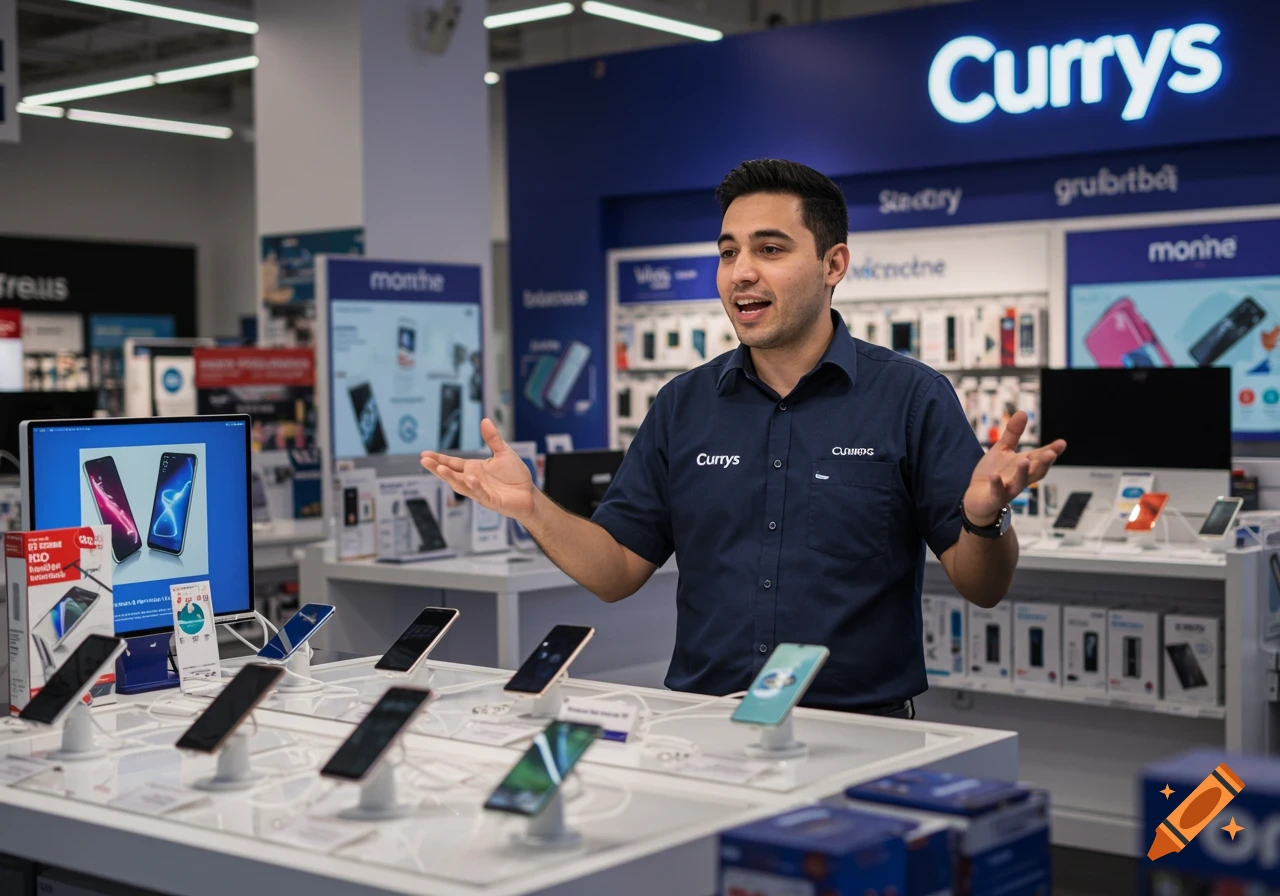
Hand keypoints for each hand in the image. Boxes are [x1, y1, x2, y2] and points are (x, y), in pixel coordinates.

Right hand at [420, 418, 536, 521]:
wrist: (529, 494)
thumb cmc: (515, 475)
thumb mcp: (503, 453)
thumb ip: (492, 439)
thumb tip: (484, 420)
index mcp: (473, 469)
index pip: (452, 463)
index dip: (438, 459)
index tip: (424, 454)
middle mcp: (473, 480)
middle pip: (451, 474)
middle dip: (437, 468)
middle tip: (424, 461)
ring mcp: (480, 491)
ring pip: (461, 486)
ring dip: (451, 477)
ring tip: (439, 468)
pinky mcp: (491, 500)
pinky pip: (481, 493)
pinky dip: (474, 487)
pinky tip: (469, 479)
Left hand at [963, 411, 1065, 525]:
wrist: (977, 497)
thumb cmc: (994, 472)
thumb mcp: (1002, 450)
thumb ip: (1013, 434)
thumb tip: (1023, 412)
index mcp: (1025, 465)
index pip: (1040, 457)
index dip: (1052, 451)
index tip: (1062, 443)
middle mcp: (1021, 478)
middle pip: (1036, 471)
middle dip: (1044, 463)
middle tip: (1051, 453)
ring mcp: (1009, 489)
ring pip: (1020, 482)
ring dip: (1023, 472)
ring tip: (1025, 460)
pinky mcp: (995, 497)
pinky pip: (997, 492)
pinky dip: (997, 484)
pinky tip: (994, 476)